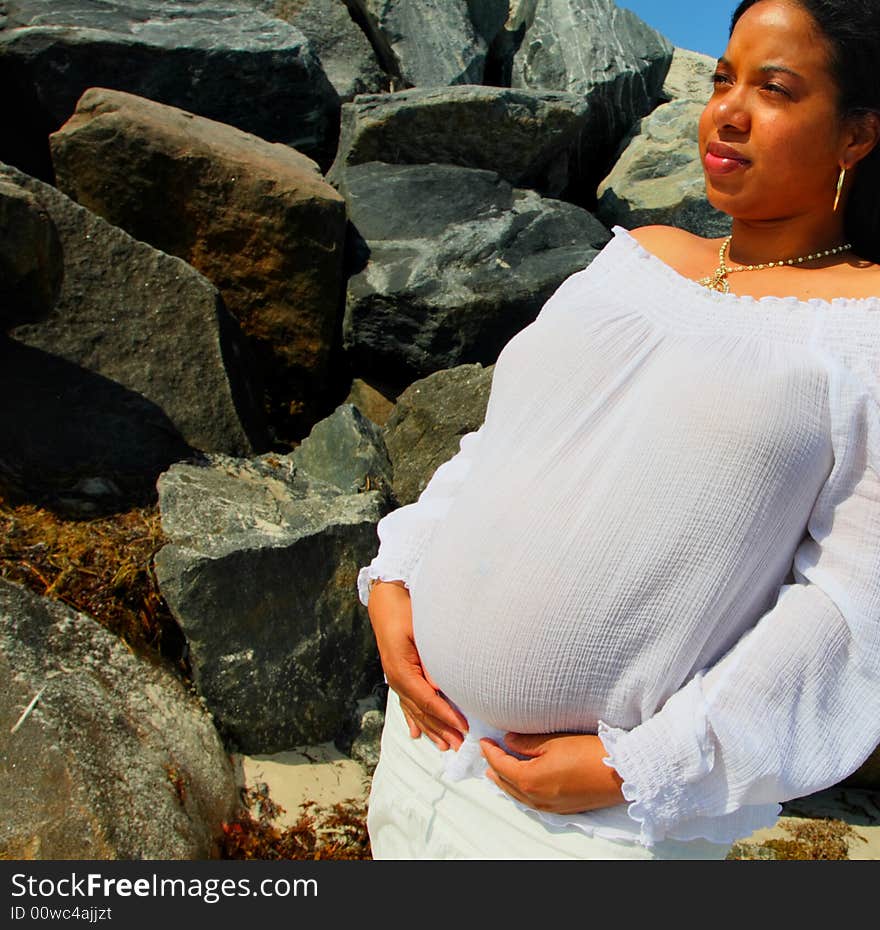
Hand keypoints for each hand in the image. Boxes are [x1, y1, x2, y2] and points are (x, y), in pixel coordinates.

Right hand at [368, 580, 467, 750]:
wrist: (386, 600)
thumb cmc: (405, 613)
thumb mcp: (419, 635)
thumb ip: (430, 663)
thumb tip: (442, 688)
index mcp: (401, 671)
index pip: (428, 700)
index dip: (446, 716)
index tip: (464, 727)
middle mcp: (396, 679)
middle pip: (421, 711)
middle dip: (441, 729)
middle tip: (460, 746)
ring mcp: (394, 679)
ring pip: (414, 710)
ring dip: (430, 729)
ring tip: (444, 746)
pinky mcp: (396, 675)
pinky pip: (406, 703)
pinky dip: (413, 719)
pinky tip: (416, 733)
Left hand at [480, 731, 624, 814]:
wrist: (619, 774)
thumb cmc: (586, 753)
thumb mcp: (553, 741)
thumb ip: (526, 742)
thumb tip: (507, 740)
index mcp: (529, 780)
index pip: (501, 765)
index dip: (489, 751)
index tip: (483, 740)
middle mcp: (536, 797)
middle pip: (506, 783)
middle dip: (494, 768)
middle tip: (487, 755)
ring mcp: (549, 806)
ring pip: (518, 796)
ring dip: (505, 782)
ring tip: (496, 772)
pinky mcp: (561, 808)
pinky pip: (531, 802)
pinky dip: (520, 792)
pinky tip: (521, 785)